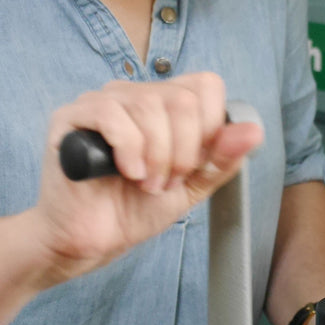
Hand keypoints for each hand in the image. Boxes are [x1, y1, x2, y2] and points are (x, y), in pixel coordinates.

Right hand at [32, 73, 262, 282]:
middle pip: (182, 99)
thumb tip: (253, 130)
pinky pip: (111, 114)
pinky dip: (128, 150)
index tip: (196, 164)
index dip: (210, 127)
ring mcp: (101, 102)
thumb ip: (222, 158)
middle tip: (167, 182)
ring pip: (150, 105)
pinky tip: (126, 173)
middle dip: (183, 152)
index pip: (206, 85)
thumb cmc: (136, 208)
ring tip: (146, 184)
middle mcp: (134, 94)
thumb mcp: (193, 185)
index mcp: (164, 103)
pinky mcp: (70, 117)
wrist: (93, 240)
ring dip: (156, 157)